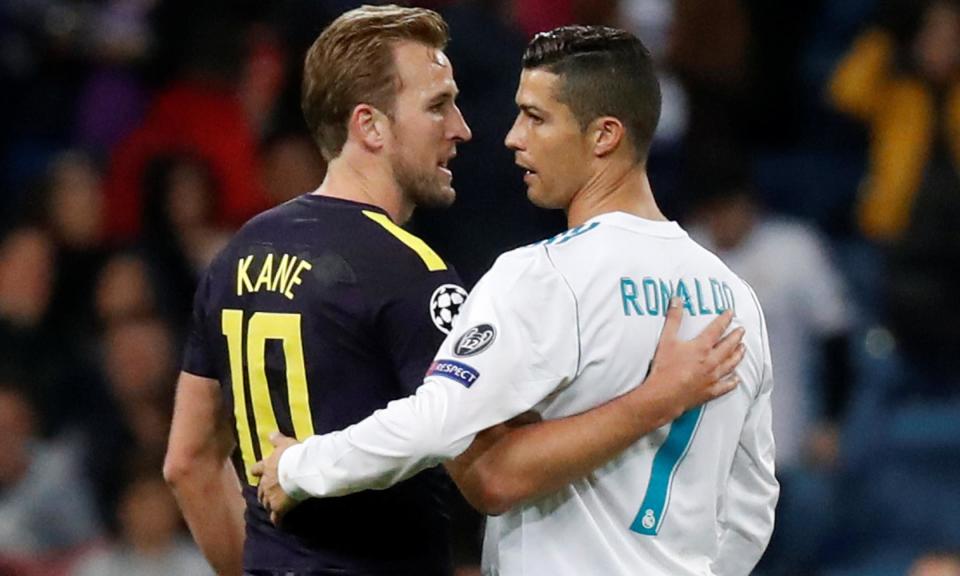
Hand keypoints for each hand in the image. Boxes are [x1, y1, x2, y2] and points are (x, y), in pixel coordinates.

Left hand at [251, 432, 300, 525]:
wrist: (300, 470)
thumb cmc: (294, 455)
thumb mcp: (285, 443)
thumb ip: (277, 439)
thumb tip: (270, 433)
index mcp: (266, 467)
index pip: (256, 470)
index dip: (257, 472)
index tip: (256, 474)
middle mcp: (265, 483)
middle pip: (260, 491)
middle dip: (262, 493)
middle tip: (266, 495)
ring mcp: (271, 497)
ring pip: (265, 504)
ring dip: (268, 505)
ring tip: (272, 508)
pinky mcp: (279, 507)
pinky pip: (276, 517)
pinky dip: (277, 520)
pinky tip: (279, 523)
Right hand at [648, 298, 744, 413]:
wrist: (664, 395)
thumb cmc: (664, 368)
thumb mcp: (666, 339)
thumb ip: (673, 319)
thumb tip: (677, 300)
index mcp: (701, 347)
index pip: (716, 329)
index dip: (724, 319)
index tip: (731, 313)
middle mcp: (711, 361)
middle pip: (728, 346)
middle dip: (736, 336)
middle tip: (741, 330)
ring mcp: (712, 377)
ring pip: (730, 364)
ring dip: (738, 355)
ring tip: (743, 349)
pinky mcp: (710, 391)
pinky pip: (726, 386)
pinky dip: (732, 381)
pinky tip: (736, 379)